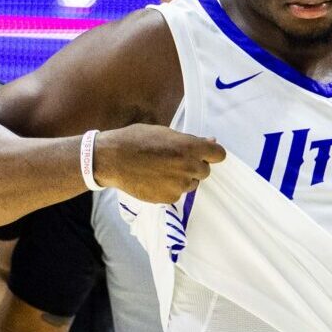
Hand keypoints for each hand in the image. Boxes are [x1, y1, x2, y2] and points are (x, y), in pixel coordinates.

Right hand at [94, 124, 225, 203]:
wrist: (112, 160)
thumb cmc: (136, 140)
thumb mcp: (164, 133)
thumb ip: (189, 141)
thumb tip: (210, 142)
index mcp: (190, 148)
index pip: (219, 154)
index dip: (212, 154)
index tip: (205, 154)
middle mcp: (189, 168)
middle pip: (205, 171)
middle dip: (194, 166)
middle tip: (175, 160)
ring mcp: (180, 185)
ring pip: (191, 184)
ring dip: (182, 178)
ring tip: (161, 170)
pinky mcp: (169, 198)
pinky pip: (177, 193)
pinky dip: (169, 188)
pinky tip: (154, 180)